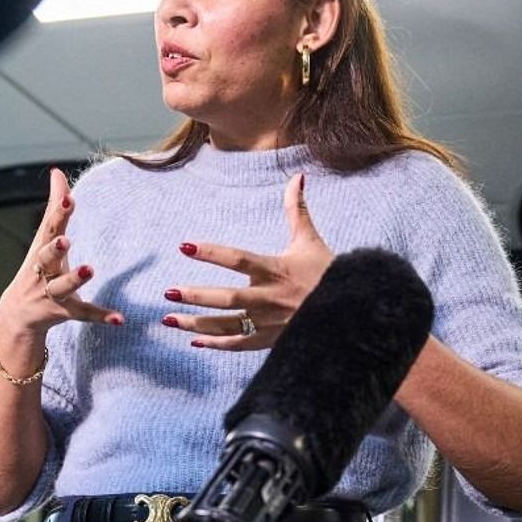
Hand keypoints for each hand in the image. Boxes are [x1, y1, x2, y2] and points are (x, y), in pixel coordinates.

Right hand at [0, 168, 123, 333]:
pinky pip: (84, 314)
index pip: (50, 228)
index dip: (58, 213)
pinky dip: (101, 316)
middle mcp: (44, 270)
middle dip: (55, 249)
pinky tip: (119, 318)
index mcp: (42, 249)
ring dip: (75, 278)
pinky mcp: (65, 312)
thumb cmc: (37, 267)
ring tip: (89, 268)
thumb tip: (57, 171)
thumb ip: (54, 205)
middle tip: (66, 239)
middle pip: (47, 258)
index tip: (68, 198)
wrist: (18, 314)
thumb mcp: (43, 237)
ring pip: (63, 286)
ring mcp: (52, 293)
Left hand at [162, 174, 330, 350]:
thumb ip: (297, 209)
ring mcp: (269, 323)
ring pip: (227, 325)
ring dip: (196, 323)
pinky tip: (194, 341)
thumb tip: (297, 176)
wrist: (353, 311)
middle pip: (227, 299)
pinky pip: (239, 344)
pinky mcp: (271, 341)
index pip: (238, 259)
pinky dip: (217, 344)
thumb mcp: (310, 240)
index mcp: (275, 270)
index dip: (211, 252)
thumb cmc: (327, 273)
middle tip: (168, 292)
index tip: (184, 246)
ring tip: (168, 319)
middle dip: (196, 296)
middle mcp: (269, 298)